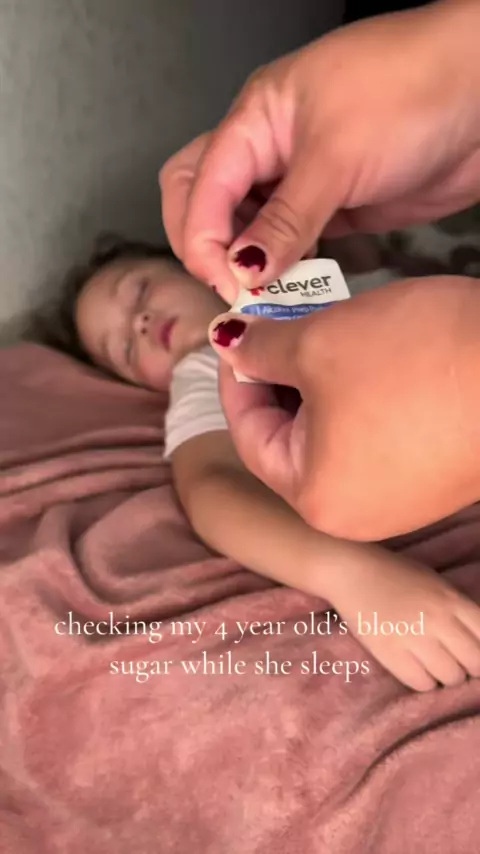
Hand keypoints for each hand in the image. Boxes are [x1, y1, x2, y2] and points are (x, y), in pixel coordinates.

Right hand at [160, 0, 479, 301]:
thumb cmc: (411, 91)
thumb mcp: (336, 155)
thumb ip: (284, 220)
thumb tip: (241, 272)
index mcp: (254, 119)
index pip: (200, 184)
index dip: (204, 239)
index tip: (228, 284)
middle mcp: (268, 149)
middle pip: (205, 199)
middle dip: (206, 246)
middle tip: (233, 289)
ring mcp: (301, 180)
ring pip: (247, 228)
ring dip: (247, 265)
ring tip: (262, 299)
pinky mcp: (334, 207)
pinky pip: (291, 244)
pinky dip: (285, 268)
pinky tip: (291, 289)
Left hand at [211, 276, 479, 540]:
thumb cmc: (414, 359)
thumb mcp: (320, 344)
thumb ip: (261, 350)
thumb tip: (226, 344)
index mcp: (315, 498)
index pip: (250, 436)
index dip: (238, 377)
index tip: (239, 331)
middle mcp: (356, 514)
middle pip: (293, 439)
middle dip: (283, 376)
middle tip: (281, 322)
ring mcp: (402, 499)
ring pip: (336, 434)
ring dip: (322, 381)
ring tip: (326, 328)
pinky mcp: (436, 475)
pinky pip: (377, 436)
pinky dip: (362, 395)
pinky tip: (372, 353)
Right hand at [328, 544, 479, 691]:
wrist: (352, 571)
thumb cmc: (395, 574)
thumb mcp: (436, 583)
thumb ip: (459, 609)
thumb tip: (477, 640)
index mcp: (452, 600)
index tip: (471, 655)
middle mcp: (437, 619)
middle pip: (474, 664)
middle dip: (467, 668)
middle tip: (453, 661)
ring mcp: (414, 637)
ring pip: (450, 677)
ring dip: (444, 675)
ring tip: (431, 664)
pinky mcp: (390, 653)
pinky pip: (422, 684)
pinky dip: (424, 681)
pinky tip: (415, 667)